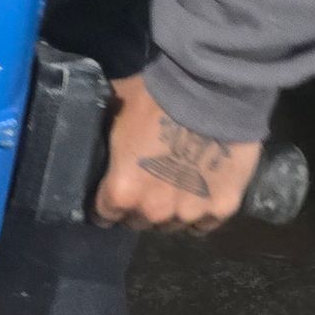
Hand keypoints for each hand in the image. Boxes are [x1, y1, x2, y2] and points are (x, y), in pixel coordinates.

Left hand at [94, 73, 261, 233]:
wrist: (212, 89)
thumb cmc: (157, 97)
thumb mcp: (115, 110)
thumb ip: (104, 133)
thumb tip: (92, 128)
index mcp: (122, 191)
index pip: (105, 215)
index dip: (109, 201)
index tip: (115, 189)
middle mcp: (154, 211)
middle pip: (140, 221)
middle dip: (141, 205)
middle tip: (150, 181)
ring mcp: (190, 213)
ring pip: (173, 225)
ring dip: (172, 210)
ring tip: (179, 184)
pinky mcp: (222, 208)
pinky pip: (205, 223)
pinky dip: (203, 212)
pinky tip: (204, 191)